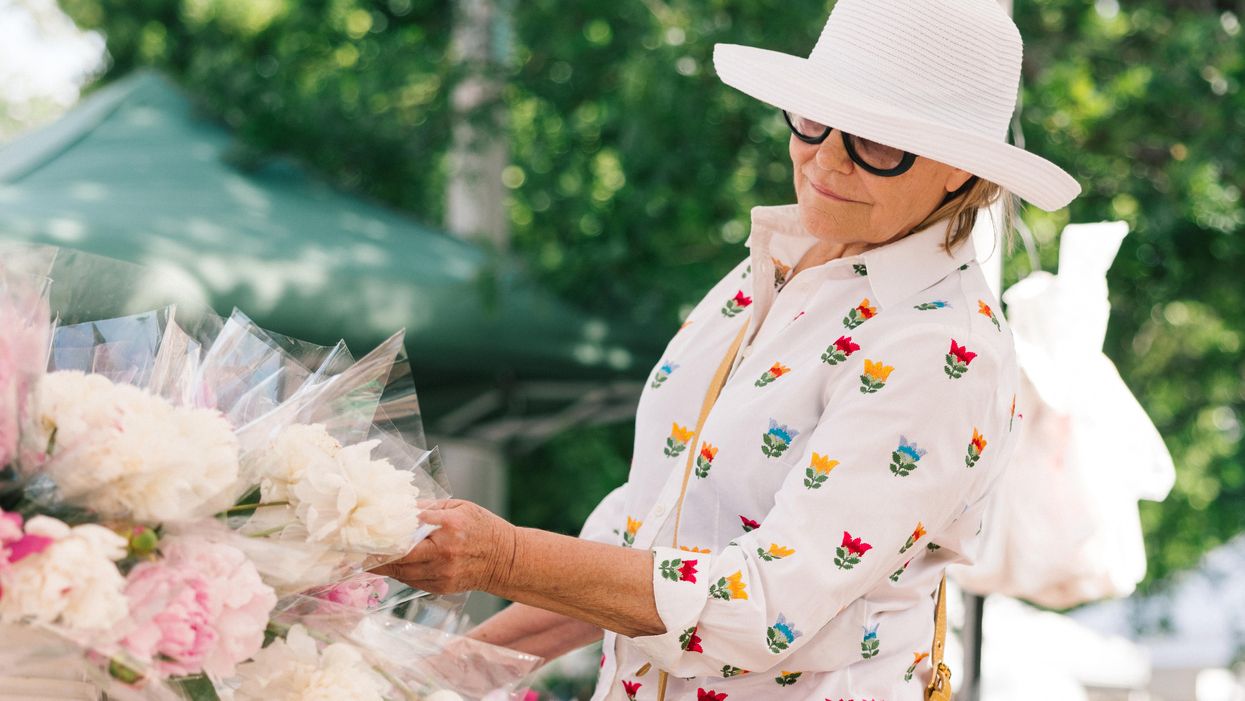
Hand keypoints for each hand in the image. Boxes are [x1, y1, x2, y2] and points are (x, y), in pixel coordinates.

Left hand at [370, 499, 517, 594]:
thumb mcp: (460, 507)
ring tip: (363, 557)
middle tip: (353, 548)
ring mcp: (442, 573)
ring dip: (382, 566)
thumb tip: (401, 507)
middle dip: (375, 554)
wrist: (505, 560)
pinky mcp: (441, 587)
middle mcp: (444, 553)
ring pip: (401, 572)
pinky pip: (411, 581)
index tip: (363, 529)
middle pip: (399, 556)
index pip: (409, 528)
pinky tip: (387, 564)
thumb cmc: (483, 528)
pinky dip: (398, 572)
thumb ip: (430, 507)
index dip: (384, 532)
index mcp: (449, 527)